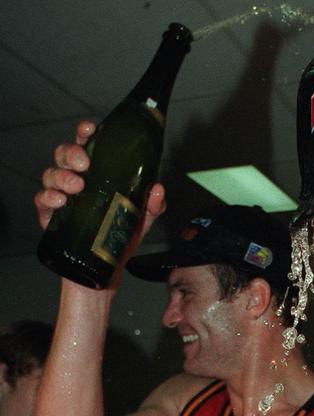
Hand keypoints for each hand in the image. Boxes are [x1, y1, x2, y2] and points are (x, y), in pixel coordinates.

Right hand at [35, 120, 166, 290]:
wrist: (107, 273)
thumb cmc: (120, 238)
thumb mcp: (142, 220)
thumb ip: (153, 204)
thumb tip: (157, 189)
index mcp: (100, 175)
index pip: (89, 146)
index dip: (87, 132)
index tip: (91, 129)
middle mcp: (79, 182)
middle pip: (65, 155)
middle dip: (72, 153)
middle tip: (85, 165)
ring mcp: (63, 199)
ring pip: (51, 174)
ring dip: (62, 176)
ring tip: (76, 186)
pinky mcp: (51, 218)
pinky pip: (41, 200)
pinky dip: (48, 197)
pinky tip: (60, 201)